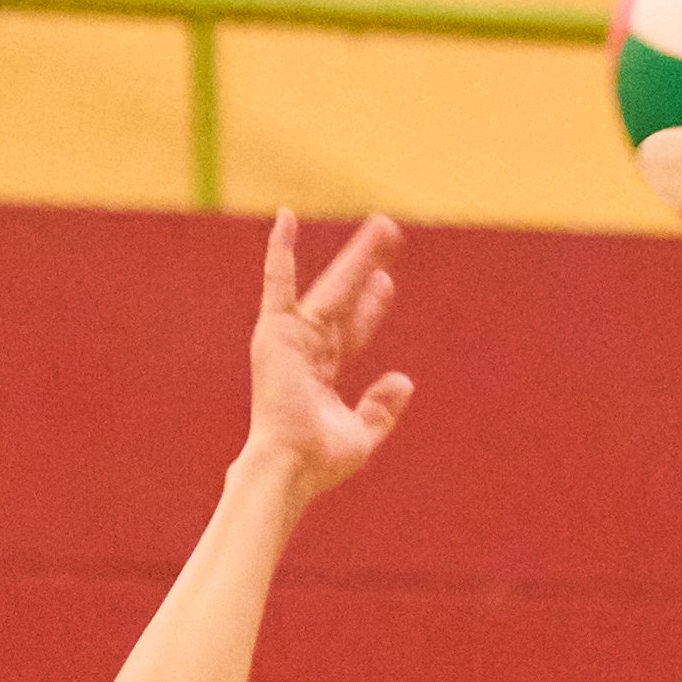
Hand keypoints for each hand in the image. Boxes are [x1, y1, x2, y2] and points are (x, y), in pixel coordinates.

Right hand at [241, 212, 418, 496]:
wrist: (292, 464)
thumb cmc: (319, 460)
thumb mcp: (363, 434)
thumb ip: (381, 409)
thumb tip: (404, 380)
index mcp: (322, 373)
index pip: (353, 330)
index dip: (372, 307)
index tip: (386, 281)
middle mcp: (306, 350)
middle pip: (345, 299)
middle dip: (367, 268)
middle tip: (389, 235)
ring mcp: (291, 338)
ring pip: (331, 286)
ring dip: (358, 256)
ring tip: (384, 225)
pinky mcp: (276, 330)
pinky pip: (277, 282)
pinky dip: (280, 250)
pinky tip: (286, 218)